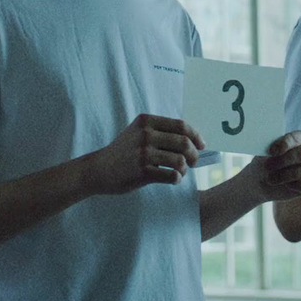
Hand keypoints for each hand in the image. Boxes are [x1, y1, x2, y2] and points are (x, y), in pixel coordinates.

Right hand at [83, 114, 204, 194]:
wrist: (99, 169)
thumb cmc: (124, 152)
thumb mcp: (137, 132)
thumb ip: (160, 131)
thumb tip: (193, 139)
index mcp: (146, 121)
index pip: (181, 125)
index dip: (196, 136)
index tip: (201, 145)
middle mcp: (145, 134)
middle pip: (184, 142)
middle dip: (194, 154)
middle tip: (193, 162)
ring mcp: (143, 153)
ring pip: (180, 161)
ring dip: (184, 169)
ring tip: (179, 172)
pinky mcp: (142, 171)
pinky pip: (172, 175)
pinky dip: (177, 179)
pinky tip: (172, 179)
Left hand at [237, 131, 300, 202]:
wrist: (261, 181)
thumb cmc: (265, 162)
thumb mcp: (264, 153)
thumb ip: (270, 146)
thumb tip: (269, 145)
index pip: (300, 137)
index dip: (286, 143)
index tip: (271, 151)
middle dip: (284, 160)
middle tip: (267, 166)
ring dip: (286, 175)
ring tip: (271, 179)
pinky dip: (297, 185)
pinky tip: (286, 185)